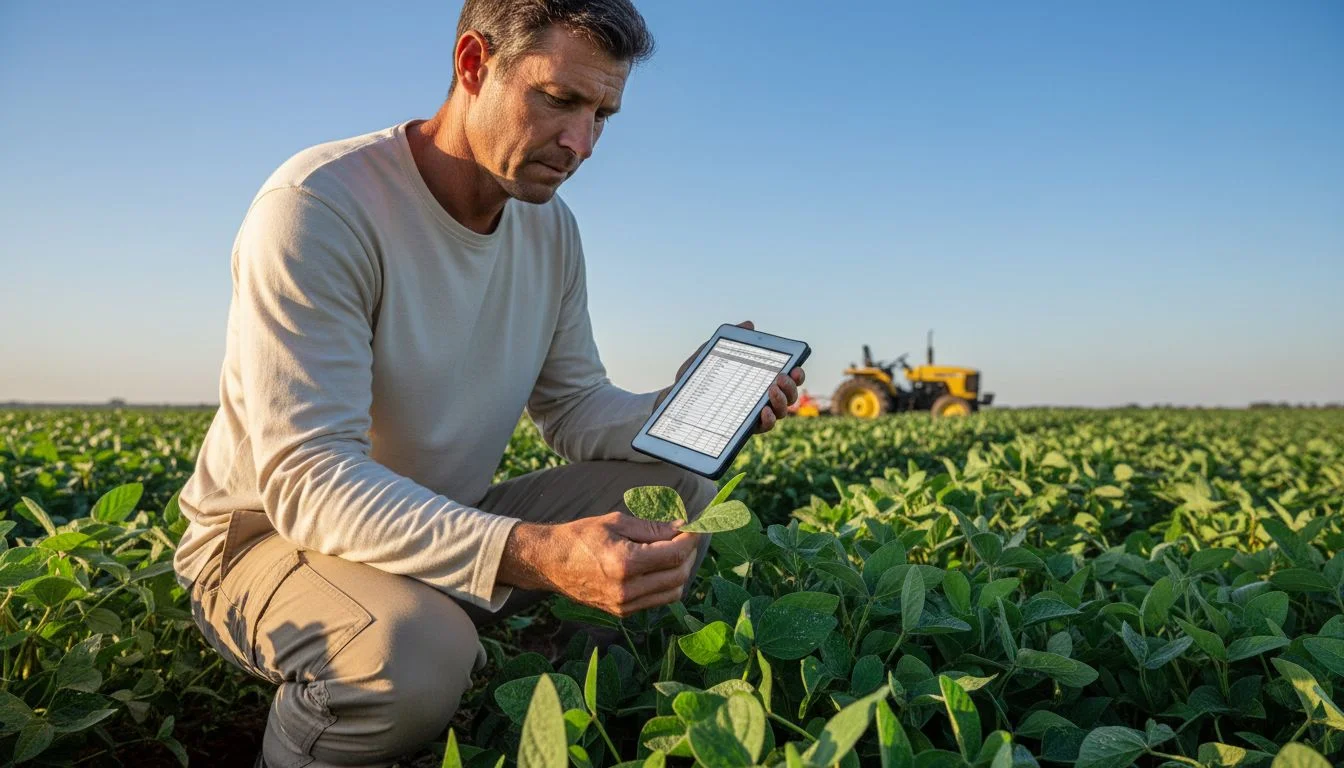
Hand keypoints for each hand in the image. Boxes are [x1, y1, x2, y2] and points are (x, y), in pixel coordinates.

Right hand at [497, 512, 701, 616]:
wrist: (550, 563)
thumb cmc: (580, 536)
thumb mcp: (617, 522)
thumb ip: (653, 527)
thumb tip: (682, 527)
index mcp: (625, 563)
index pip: (675, 554)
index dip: (691, 538)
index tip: (696, 525)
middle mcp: (627, 589)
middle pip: (679, 574)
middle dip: (689, 553)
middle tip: (687, 535)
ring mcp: (625, 605)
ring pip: (673, 592)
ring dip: (682, 570)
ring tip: (676, 550)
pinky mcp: (622, 613)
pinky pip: (658, 600)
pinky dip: (667, 583)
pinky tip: (660, 565)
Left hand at [657, 320, 806, 435]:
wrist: (674, 399)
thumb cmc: (696, 377)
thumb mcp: (710, 355)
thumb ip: (731, 341)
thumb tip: (749, 325)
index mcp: (759, 380)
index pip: (786, 378)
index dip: (797, 374)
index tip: (796, 368)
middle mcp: (762, 399)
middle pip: (789, 396)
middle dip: (790, 387)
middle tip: (780, 378)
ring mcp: (755, 415)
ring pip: (781, 412)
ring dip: (782, 402)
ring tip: (771, 391)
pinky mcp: (744, 429)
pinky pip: (763, 427)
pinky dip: (768, 420)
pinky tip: (763, 411)